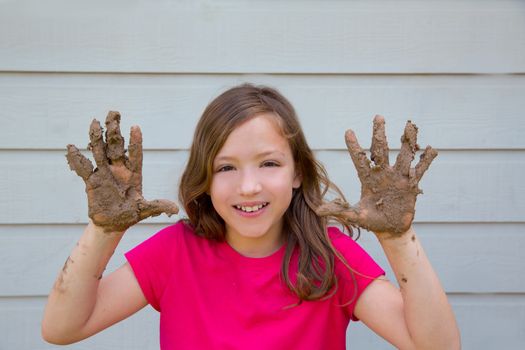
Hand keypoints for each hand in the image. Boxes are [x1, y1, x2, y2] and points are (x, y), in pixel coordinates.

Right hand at [66, 111, 178, 232]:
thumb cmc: (130, 215)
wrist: (112, 224)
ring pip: (100, 151)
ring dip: (97, 138)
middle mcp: (119, 170)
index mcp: (134, 174)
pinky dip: (76, 159)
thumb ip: (157, 206)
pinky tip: (70, 148)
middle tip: (114, 114)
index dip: (135, 141)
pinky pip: (83, 168)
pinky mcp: (92, 181)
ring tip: (94, 122)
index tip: (135, 127)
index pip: (136, 154)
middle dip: (115, 131)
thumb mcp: (144, 210)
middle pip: (116, 147)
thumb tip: (175, 209)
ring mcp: (105, 173)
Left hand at [316, 115, 436, 236]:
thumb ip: (339, 210)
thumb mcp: (355, 216)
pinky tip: (432, 150)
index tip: (348, 131)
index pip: (359, 159)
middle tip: (378, 117)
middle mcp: (382, 173)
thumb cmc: (371, 221)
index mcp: (367, 179)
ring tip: (409, 126)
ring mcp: (398, 177)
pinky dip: (426, 160)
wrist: (390, 229)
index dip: (354, 146)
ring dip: (407, 141)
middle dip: (379, 134)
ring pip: (403, 155)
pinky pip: (420, 170)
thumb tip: (317, 209)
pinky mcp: (411, 185)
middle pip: (381, 150)